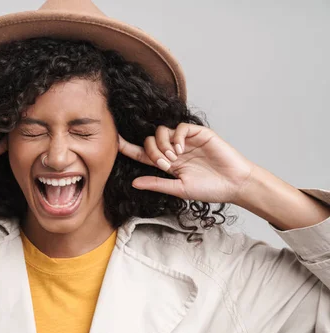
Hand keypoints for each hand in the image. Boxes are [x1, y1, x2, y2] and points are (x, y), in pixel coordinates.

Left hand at [118, 123, 255, 203]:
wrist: (234, 184)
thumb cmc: (210, 189)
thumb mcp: (178, 189)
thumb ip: (157, 184)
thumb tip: (134, 183)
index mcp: (168, 164)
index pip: (143, 153)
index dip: (128, 147)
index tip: (114, 142)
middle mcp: (174, 150)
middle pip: (150, 141)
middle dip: (151, 152)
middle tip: (164, 164)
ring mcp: (186, 141)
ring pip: (162, 132)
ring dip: (162, 145)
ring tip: (173, 159)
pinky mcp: (198, 133)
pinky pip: (179, 127)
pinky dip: (176, 137)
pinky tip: (181, 149)